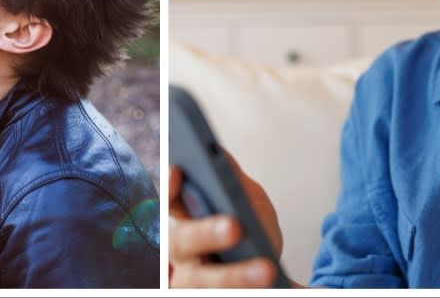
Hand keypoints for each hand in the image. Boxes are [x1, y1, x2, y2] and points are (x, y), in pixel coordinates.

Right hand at [168, 151, 285, 287]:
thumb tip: (219, 155)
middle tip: (235, 226)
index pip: (168, 201)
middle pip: (179, 244)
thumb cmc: (250, 230)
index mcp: (183, 220)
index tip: (178, 170)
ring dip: (234, 277)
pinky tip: (271, 287)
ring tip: (266, 270)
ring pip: (201, 283)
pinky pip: (222, 297)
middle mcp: (179, 255)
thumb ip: (232, 181)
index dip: (168, 188)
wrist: (266, 276)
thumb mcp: (247, 200)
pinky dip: (243, 291)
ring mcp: (190, 284)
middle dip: (205, 234)